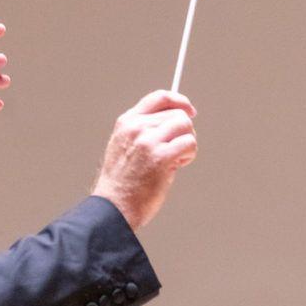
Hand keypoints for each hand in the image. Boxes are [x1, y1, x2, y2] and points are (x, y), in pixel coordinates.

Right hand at [92, 90, 196, 230]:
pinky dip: (189, 155)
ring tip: (174, 160)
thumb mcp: (125, 146)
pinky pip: (189, 143)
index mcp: (127, 122)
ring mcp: (148, 141)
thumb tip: (176, 119)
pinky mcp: (162, 157)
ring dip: (187, 143)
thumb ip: (144, 130)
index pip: (159, 98)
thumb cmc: (123, 182)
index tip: (190, 110)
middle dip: (183, 132)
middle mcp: (137, 127)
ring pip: (185, 127)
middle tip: (176, 151)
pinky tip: (176, 167)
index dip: (179, 101)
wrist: (115, 207)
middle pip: (177, 114)